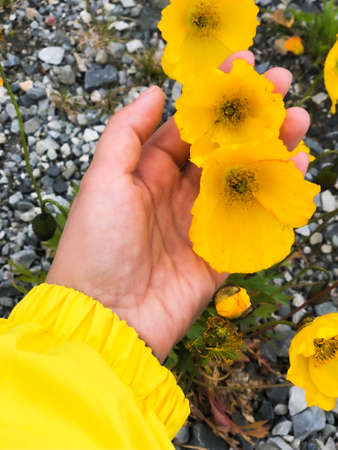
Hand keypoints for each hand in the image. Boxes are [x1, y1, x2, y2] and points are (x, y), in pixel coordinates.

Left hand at [46, 52, 309, 361]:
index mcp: (148, 174)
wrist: (107, 316)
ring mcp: (200, 223)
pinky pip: (251, 220)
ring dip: (269, 149)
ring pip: (240, 179)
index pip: (186, 129)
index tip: (239, 70)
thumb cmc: (97, 245)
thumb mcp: (102, 180)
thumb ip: (126, 133)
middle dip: (248, 118)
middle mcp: (176, 195)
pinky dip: (273, 194)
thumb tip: (154, 92)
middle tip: (279, 86)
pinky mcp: (219, 253)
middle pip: (219, 150)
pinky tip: (294, 168)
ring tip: (296, 120)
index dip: (211, 100)